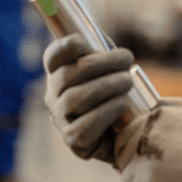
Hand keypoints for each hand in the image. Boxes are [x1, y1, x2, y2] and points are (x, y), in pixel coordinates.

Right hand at [43, 33, 133, 162]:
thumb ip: (104, 54)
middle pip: (66, 76)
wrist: (127, 134)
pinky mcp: (73, 141)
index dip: (62, 48)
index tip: (81, 41)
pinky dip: (106, 112)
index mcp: (61, 74)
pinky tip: (123, 103)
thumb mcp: (111, 70)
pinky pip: (84, 128)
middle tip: (127, 59)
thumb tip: (103, 40)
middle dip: (99, 64)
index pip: (53, 58)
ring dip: (105, 86)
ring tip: (128, 81)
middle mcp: (54, 96)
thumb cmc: (117, 96)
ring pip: (74, 100)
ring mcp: (61, 120)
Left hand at [115, 98, 181, 181]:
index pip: (126, 134)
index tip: (161, 161)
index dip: (140, 150)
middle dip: (138, 166)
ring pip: (127, 178)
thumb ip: (170, 108)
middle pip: (121, 155)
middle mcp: (142, 135)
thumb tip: (152, 108)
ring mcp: (140, 161)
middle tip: (167, 177)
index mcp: (153, 116)